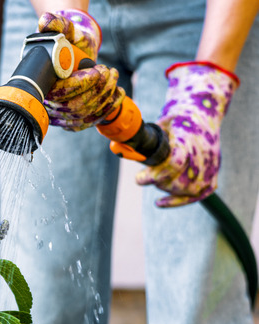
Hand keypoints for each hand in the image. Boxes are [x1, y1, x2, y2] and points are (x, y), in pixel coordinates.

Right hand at [37, 10, 122, 130]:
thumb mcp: (63, 31)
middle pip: (74, 107)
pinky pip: (92, 120)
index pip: (59, 93)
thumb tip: (45, 22)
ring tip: (113, 75)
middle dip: (97, 90)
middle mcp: (49, 103)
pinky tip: (117, 92)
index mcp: (43, 84)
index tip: (97, 70)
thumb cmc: (68, 42)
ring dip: (106, 94)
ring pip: (86, 114)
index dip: (80, 85)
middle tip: (109, 71)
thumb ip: (55, 25)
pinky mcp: (75, 120)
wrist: (76, 53)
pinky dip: (109, 107)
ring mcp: (62, 115)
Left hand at [136, 62, 238, 206]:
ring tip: (156, 180)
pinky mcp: (214, 173)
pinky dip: (179, 200)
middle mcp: (202, 154)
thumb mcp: (158, 124)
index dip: (154, 175)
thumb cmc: (176, 120)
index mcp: (188, 140)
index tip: (139, 177)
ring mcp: (210, 166)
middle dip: (158, 182)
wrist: (202, 113)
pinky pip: (200, 193)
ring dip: (168, 190)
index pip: (173, 164)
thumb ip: (141, 138)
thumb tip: (117, 148)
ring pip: (189, 189)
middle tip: (144, 177)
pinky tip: (160, 202)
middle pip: (178, 182)